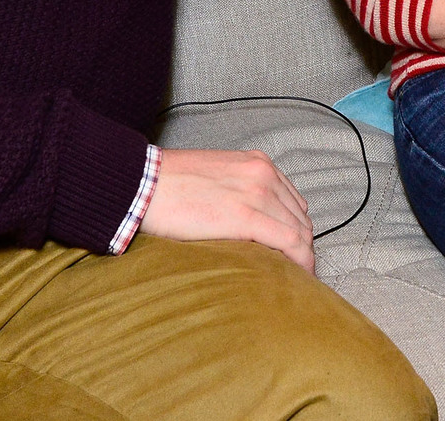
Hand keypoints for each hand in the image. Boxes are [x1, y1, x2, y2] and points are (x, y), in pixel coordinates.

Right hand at [138, 148, 315, 272]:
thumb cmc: (168, 185)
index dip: (297, 230)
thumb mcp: (216, 177)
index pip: (293, 202)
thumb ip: (239, 192)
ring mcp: (257, 193)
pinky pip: (289, 242)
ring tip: (296, 279)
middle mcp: (263, 174)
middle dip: (302, 246)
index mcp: (257, 164)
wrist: (142, 184)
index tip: (294, 252)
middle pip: (300, 218)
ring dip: (302, 257)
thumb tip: (250, 223)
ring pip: (299, 231)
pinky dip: (300, 261)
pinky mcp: (246, 216)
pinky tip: (299, 276)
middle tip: (296, 272)